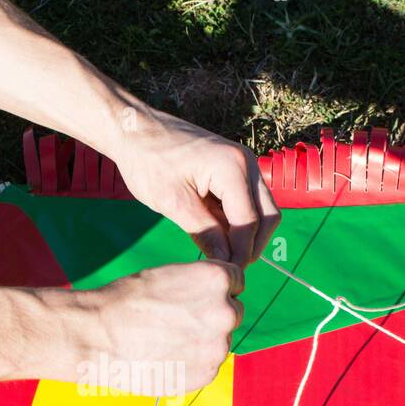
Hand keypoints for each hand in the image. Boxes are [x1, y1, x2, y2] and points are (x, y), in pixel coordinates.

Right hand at [75, 260, 242, 395]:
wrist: (98, 337)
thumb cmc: (127, 300)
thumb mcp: (170, 276)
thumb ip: (202, 288)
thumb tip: (221, 303)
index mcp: (218, 278)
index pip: (236, 281)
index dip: (213, 289)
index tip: (191, 297)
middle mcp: (226, 312)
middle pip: (232, 313)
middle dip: (211, 316)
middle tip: (176, 321)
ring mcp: (219, 346)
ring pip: (220, 341)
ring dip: (202, 341)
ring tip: (166, 340)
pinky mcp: (207, 374)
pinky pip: (208, 365)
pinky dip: (192, 362)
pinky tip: (166, 357)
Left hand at [112, 108, 280, 264]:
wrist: (136, 130)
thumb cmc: (148, 162)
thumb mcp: (173, 203)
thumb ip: (204, 233)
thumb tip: (225, 263)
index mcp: (232, 168)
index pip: (249, 222)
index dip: (240, 253)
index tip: (225, 275)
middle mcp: (247, 163)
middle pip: (268, 216)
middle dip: (251, 245)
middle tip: (228, 268)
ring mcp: (244, 164)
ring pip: (262, 209)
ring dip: (247, 234)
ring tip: (222, 254)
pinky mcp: (235, 168)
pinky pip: (248, 200)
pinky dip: (238, 221)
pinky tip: (218, 235)